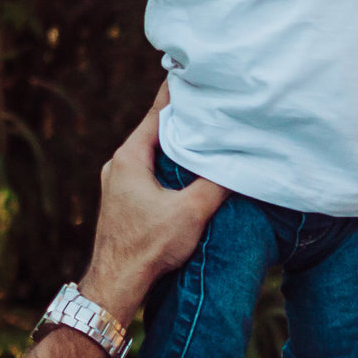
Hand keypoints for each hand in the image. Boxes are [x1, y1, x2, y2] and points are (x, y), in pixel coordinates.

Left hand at [79, 86, 228, 326]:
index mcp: (130, 156)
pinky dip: (170, 163)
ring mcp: (118, 183)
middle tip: (211, 101)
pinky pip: (149, 170)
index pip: (157, 112)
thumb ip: (216, 182)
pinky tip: (190, 170)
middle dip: (184, 118)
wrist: (116, 286)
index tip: (195, 71)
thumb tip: (241, 161)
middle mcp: (119, 164)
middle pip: (156, 130)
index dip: (178, 92)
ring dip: (178, 144)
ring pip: (153, 152)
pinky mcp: (123, 201)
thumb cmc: (148, 247)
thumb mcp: (191, 211)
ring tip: (207, 133)